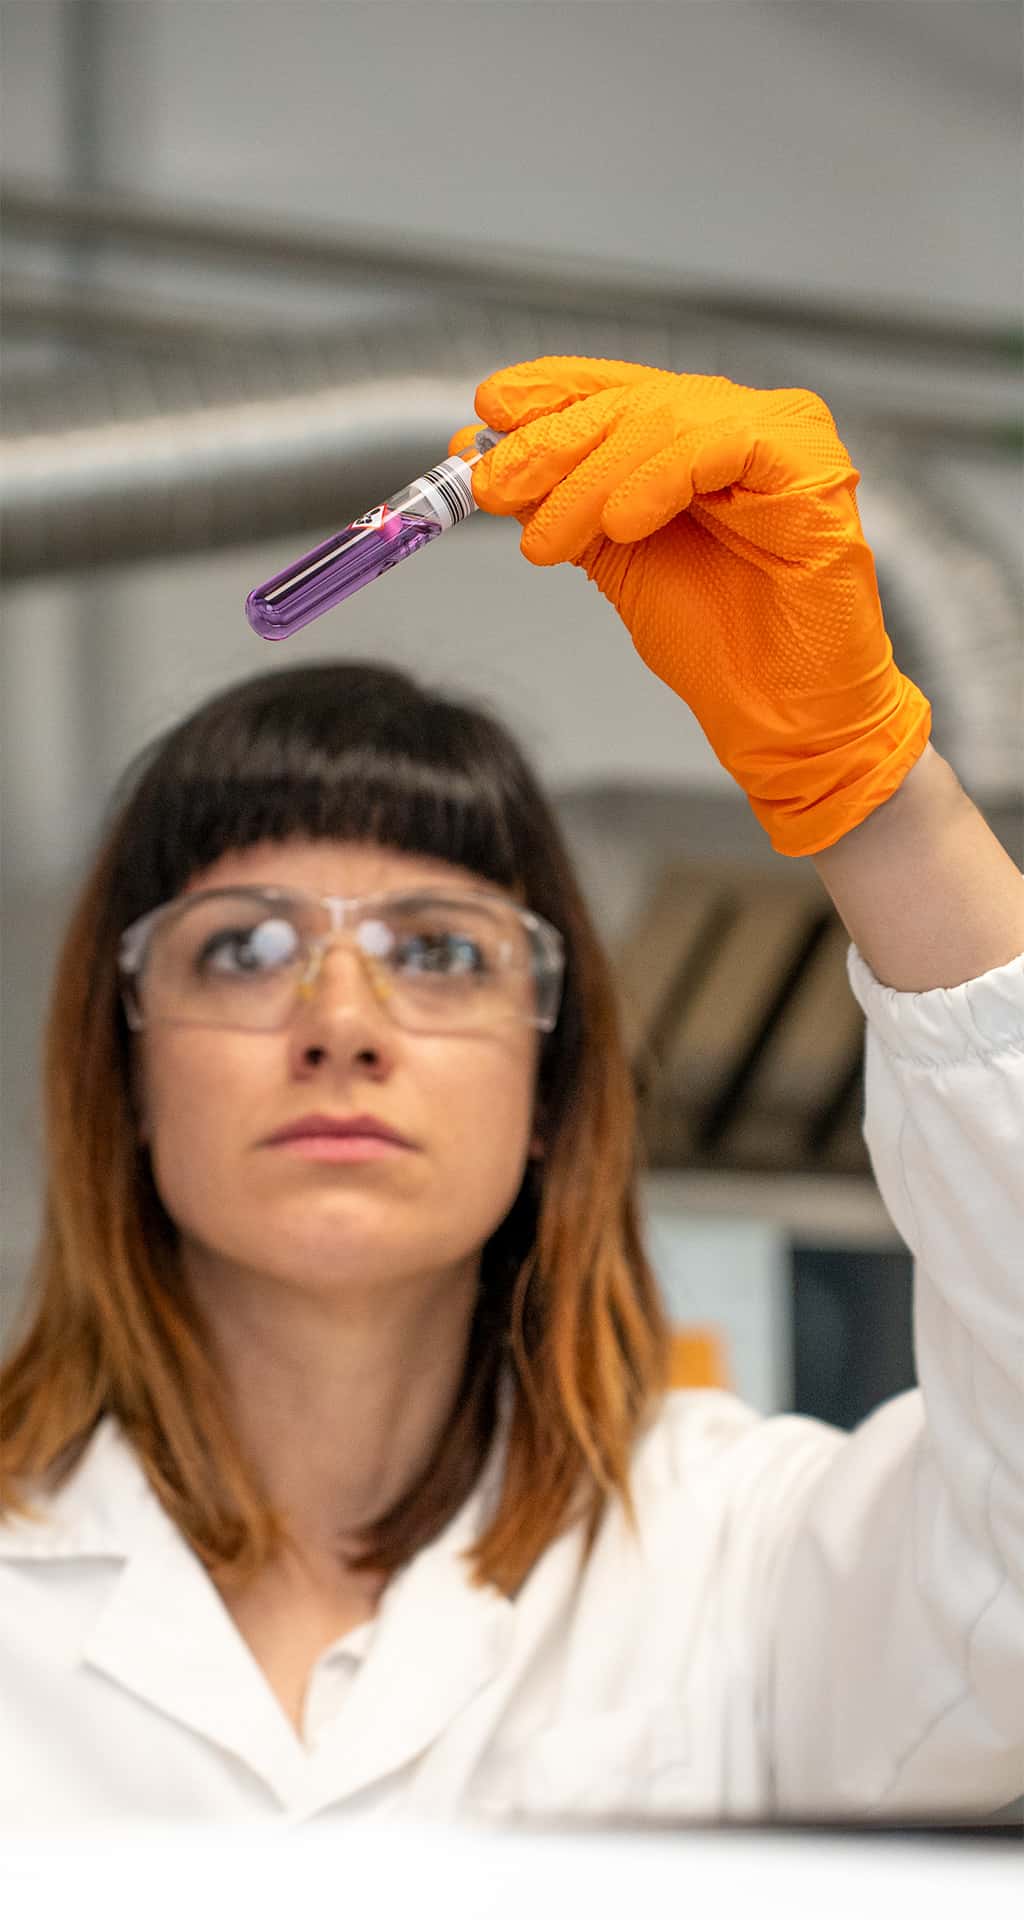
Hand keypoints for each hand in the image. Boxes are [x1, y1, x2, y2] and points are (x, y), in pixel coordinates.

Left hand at [450, 357, 930, 856]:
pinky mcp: (812, 466)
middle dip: (552, 445)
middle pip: (631, 402)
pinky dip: (658, 481)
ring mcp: (782, 438)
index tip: (487, 412)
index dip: (550, 391)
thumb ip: (561, 505)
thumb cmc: (718, 645)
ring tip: (549, 540)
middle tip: (494, 485)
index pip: (615, 388)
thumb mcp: (614, 561)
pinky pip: (719, 447)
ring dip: (590, 481)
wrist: (781, 715)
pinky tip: (621, 525)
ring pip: (665, 421)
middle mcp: (741, 424)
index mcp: (697, 437)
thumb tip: (482, 460)